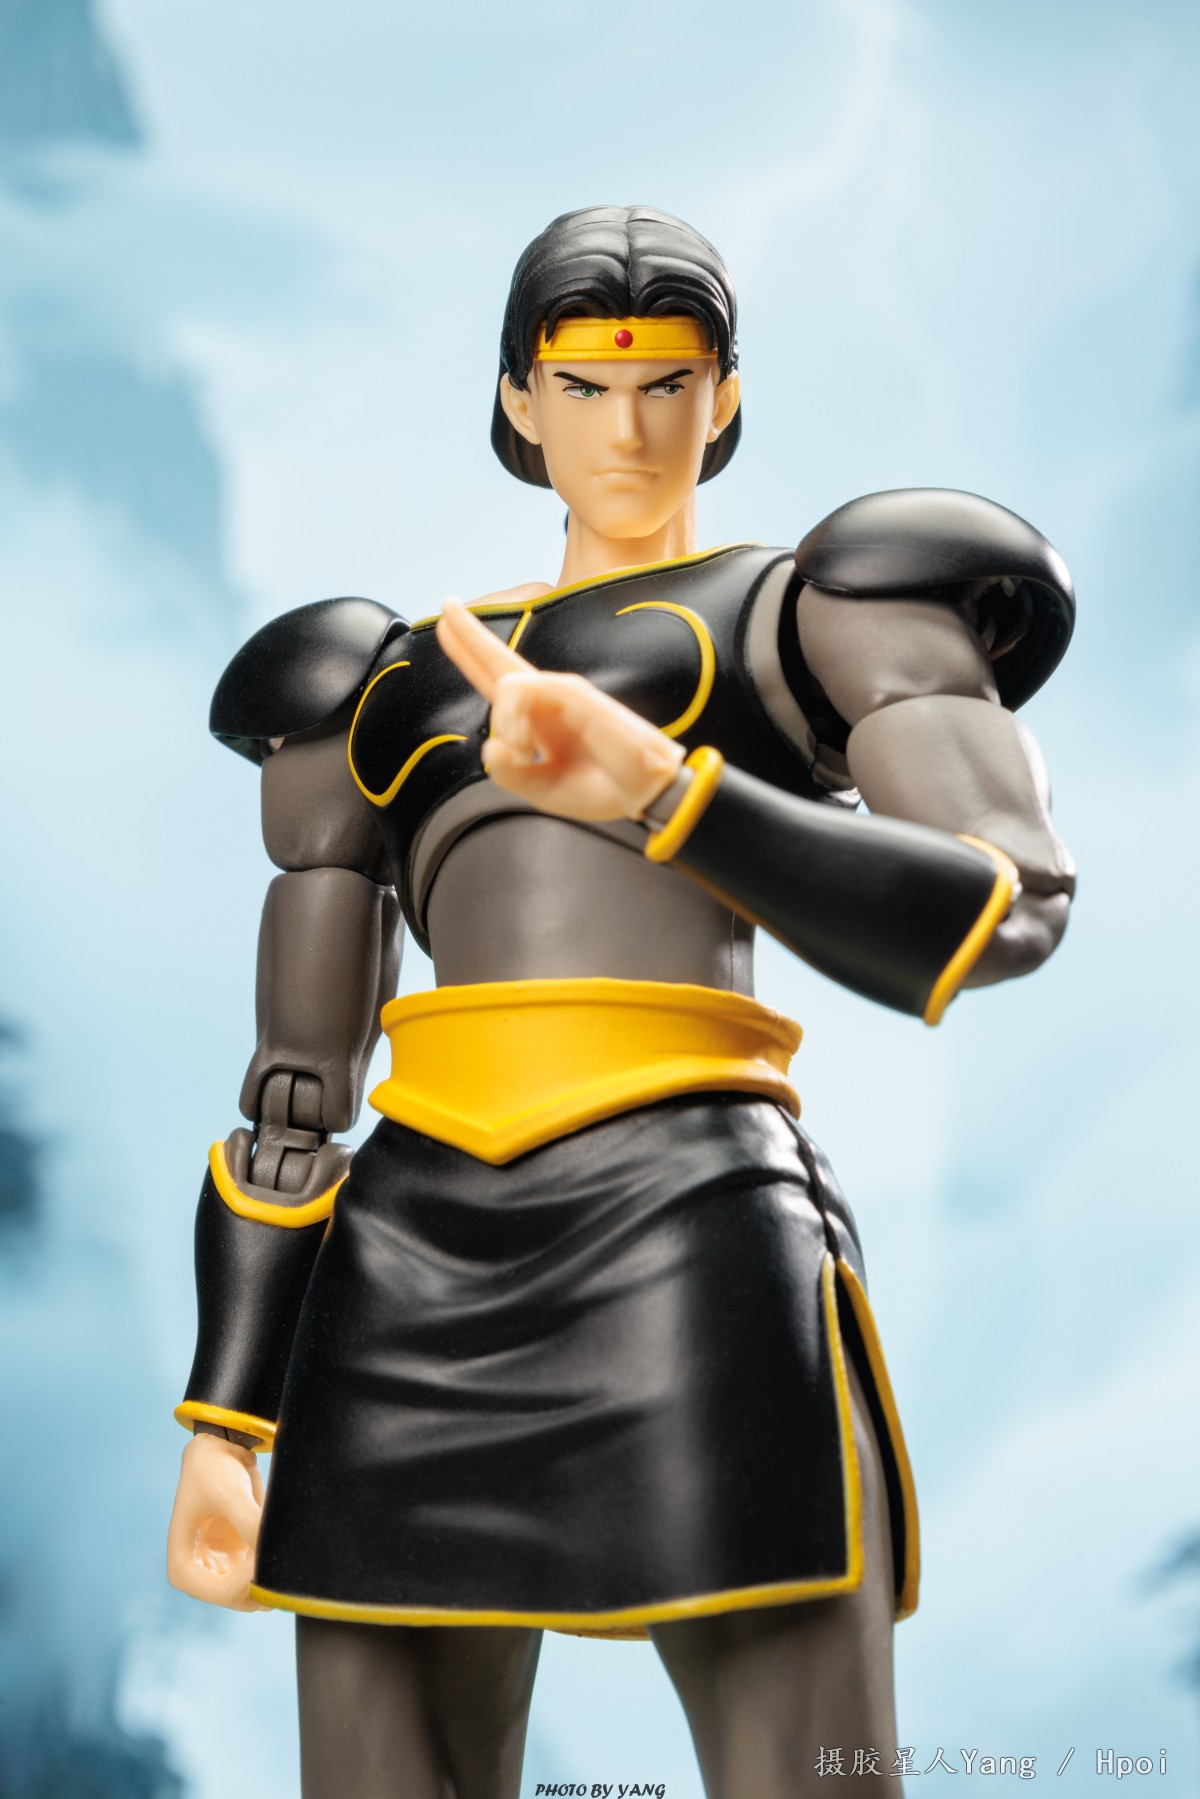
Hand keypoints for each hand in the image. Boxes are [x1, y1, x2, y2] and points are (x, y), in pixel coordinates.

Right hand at [166, 1431, 265, 1611]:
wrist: (222, 1448)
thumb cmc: (215, 1470)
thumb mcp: (231, 1494)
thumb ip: (250, 1524)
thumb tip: (272, 1554)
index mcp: (183, 1567)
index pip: (221, 1594)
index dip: (248, 1582)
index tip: (265, 1554)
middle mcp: (201, 1576)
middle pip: (242, 1597)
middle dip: (262, 1576)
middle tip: (278, 1544)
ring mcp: (222, 1570)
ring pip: (255, 1589)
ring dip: (271, 1569)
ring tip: (277, 1533)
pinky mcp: (241, 1560)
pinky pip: (263, 1573)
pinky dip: (274, 1560)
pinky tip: (279, 1534)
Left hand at [436, 598, 683, 821]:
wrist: (644, 791)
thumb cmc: (602, 787)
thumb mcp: (542, 789)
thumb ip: (508, 774)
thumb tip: (490, 747)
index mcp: (537, 720)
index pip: (496, 681)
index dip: (470, 654)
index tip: (447, 625)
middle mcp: (546, 700)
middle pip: (498, 659)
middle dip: (468, 633)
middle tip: (447, 603)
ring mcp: (560, 692)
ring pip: (504, 686)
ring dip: (505, 724)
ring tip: (524, 756)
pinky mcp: (574, 692)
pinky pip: (523, 692)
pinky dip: (515, 722)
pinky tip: (528, 748)